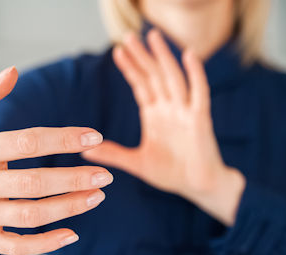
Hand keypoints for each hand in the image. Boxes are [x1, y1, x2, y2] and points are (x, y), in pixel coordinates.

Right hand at [0, 66, 112, 254]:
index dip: (64, 139)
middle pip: (36, 183)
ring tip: (97, 197)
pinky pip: (17, 246)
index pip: (28, 143)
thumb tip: (13, 71)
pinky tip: (72, 234)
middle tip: (106, 176)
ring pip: (32, 215)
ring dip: (70, 208)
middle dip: (76, 179)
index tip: (94, 137)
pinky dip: (46, 244)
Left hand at [82, 30, 244, 224]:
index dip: (130, 68)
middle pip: (153, 76)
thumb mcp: (136, 163)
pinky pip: (199, 93)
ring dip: (164, 57)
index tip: (117, 51)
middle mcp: (169, 108)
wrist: (197, 188)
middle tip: (129, 35)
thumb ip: (113, 154)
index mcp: (154, 115)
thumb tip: (85, 151)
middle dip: (142, 56)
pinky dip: (196, 74)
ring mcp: (184, 111)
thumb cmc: (171, 174)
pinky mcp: (200, 119)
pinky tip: (190, 55)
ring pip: (173, 78)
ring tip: (153, 36)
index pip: (140, 85)